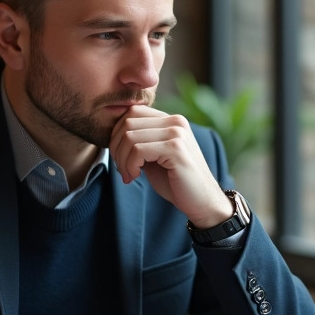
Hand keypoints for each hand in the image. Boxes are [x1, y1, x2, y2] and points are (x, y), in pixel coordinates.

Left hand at [109, 106, 232, 227]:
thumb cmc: (175, 181)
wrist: (201, 201)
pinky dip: (130, 165)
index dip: (117, 135)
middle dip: (116, 148)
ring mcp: (177, 133)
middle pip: (127, 123)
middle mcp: (175, 121)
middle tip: (122, 169)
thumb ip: (139, 142)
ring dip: (122, 160)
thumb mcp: (153, 156)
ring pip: (129, 136)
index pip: (132, 112)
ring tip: (129, 175)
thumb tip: (113, 136)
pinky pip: (138, 150)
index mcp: (171, 120)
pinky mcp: (176, 148)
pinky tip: (135, 176)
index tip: (120, 158)